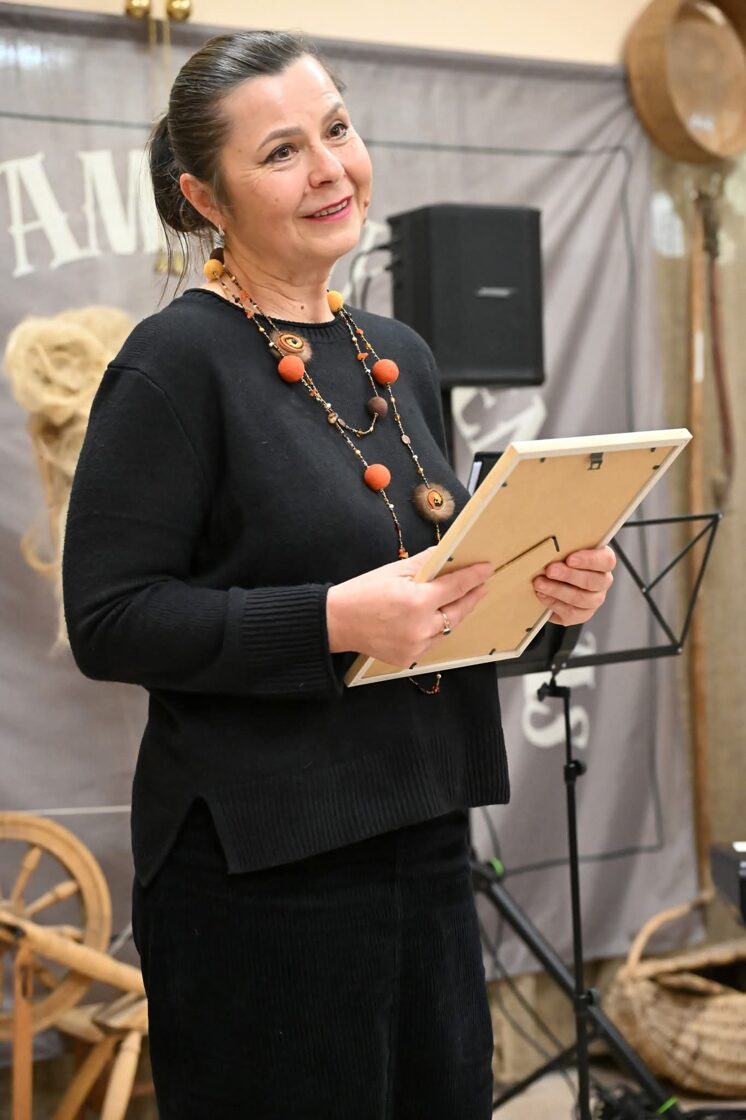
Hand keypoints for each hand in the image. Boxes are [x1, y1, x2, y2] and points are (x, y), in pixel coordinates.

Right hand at [327, 548, 492, 666]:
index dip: (474, 577)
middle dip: (472, 597)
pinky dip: (436, 630)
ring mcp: (416, 647)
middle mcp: (421, 628)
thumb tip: (448, 556)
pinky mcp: (409, 659)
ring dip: (455, 614)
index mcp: (418, 602)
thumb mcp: (395, 570)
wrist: (337, 622)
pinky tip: (435, 619)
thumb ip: (426, 563)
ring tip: (461, 601)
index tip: (486, 570)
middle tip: (482, 586)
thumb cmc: (363, 592)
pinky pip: (431, 642)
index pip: (456, 587)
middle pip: (458, 612)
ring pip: (446, 629)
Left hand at [532, 546, 615, 625]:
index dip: (589, 560)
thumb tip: (549, 538)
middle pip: (593, 581)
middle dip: (569, 575)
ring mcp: (593, 600)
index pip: (606, 561)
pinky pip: (572, 613)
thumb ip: (563, 544)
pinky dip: (554, 604)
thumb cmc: (559, 560)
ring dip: (558, 590)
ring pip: (582, 599)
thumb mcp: (563, 549)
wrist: (549, 581)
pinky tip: (542, 595)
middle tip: (550, 570)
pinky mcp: (581, 614)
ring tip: (540, 583)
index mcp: (602, 561)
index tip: (570, 558)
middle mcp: (601, 581)